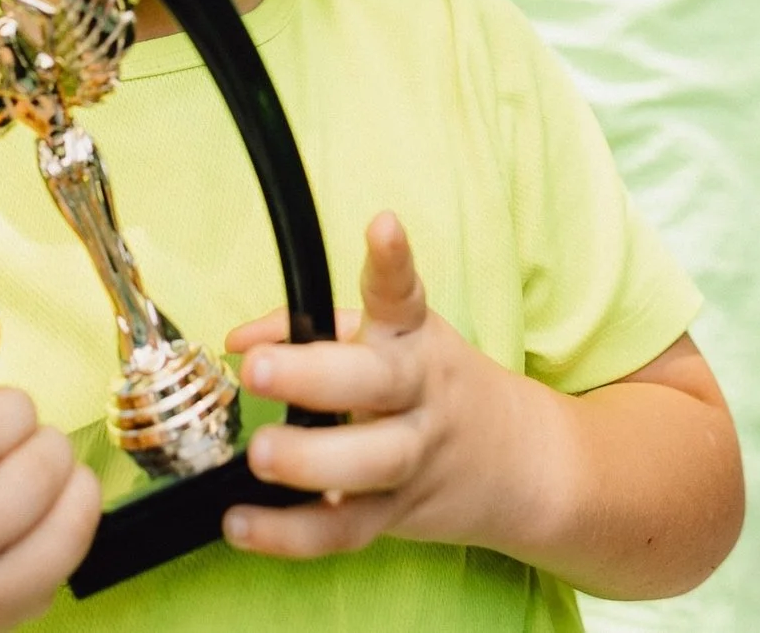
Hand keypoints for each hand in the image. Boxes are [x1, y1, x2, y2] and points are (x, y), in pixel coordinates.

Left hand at [221, 214, 518, 558]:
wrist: (521, 462)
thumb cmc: (431, 386)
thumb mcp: (390, 340)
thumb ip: (309, 328)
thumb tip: (237, 339)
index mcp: (412, 339)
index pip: (404, 294)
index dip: (392, 261)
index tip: (382, 226)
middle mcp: (418, 393)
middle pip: (376, 384)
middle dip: (316, 375)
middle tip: (261, 368)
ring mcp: (413, 457)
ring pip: (369, 463)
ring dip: (310, 462)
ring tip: (259, 456)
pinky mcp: (397, 513)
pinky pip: (343, 530)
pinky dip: (290, 534)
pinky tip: (241, 524)